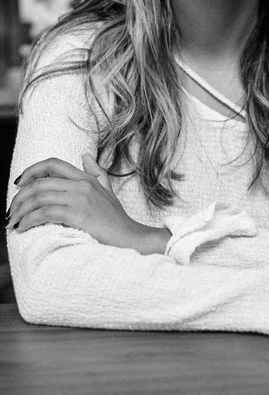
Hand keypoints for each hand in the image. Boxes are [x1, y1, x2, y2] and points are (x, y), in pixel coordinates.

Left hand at [7, 155, 167, 254]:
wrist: (131, 238)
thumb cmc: (117, 219)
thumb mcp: (108, 191)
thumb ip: (96, 173)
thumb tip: (85, 155)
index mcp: (85, 177)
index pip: (52, 164)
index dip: (31, 171)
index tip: (17, 184)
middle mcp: (82, 184)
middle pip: (40, 182)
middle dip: (19, 198)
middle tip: (11, 212)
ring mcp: (80, 198)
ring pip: (39, 196)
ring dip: (21, 210)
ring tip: (13, 222)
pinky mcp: (78, 214)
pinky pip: (45, 212)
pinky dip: (29, 220)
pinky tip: (23, 228)